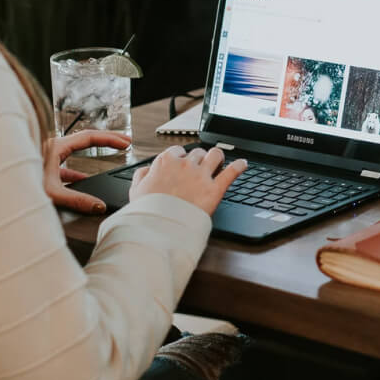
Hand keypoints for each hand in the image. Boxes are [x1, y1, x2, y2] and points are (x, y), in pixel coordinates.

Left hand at [42, 130, 130, 212]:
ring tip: (109, 155)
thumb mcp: (51, 192)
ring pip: (76, 149)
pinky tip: (83, 179)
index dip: (110, 139)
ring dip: (94, 152)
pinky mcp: (44, 167)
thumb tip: (99, 206)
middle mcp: (52, 147)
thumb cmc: (20, 185)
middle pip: (86, 139)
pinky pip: (66, 163)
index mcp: (56, 146)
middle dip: (107, 139)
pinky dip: (78, 169)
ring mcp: (48, 156)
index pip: (89, 137)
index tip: (125, 143)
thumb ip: (77, 200)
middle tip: (125, 141)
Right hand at [130, 145, 244, 215]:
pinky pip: (232, 172)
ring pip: (215, 154)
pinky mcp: (215, 189)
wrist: (159, 229)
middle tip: (200, 168)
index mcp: (166, 162)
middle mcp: (185, 164)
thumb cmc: (148, 211)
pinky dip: (239, 166)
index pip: (178, 151)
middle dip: (199, 159)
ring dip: (218, 157)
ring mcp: (201, 176)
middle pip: (198, 152)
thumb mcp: (136, 190)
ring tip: (219, 162)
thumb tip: (147, 170)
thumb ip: (141, 175)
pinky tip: (243, 164)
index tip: (183, 164)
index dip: (181, 158)